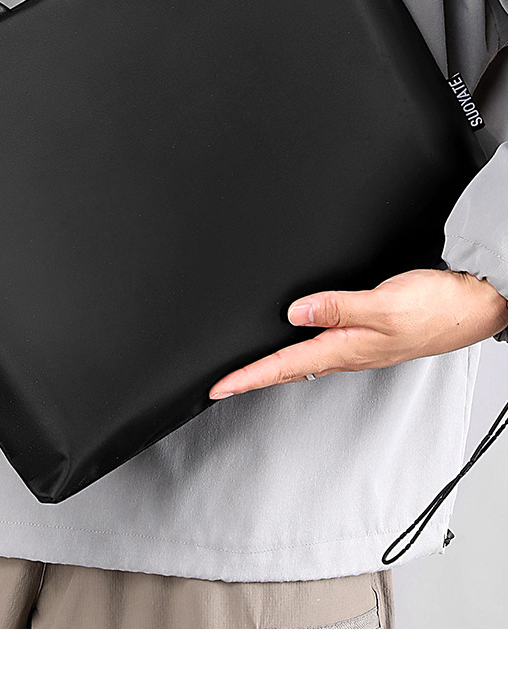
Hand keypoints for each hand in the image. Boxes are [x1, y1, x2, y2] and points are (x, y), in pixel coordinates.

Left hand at [209, 268, 507, 397]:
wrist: (474, 307)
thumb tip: (295, 311)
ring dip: (273, 365)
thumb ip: (337, 306)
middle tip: (220, 385)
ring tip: (246, 369)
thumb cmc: (437, 307)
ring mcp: (359, 345)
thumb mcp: (383, 303)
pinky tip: (295, 340)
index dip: (247, 377)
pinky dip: (299, 348)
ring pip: (304, 359)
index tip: (217, 388)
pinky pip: (323, 345)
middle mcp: (348, 350)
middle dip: (252, 376)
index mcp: (346, 347)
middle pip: (287, 368)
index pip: (283, 366)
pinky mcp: (369, 333)